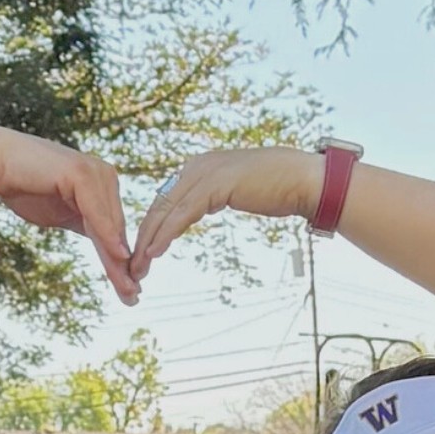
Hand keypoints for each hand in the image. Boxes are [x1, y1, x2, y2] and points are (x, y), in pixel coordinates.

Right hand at [0, 127, 140, 303]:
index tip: (130, 291)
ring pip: (110, 224)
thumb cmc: (24, 186)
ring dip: (118, 259)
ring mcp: (95, 172)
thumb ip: (86, 226)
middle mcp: (104, 176)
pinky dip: (106, 234)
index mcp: (103, 185)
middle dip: (124, 267)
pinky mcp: (80, 173)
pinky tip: (117, 255)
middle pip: (116, 230)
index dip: (121, 263)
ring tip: (127, 286)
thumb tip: (109, 250)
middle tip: (134, 297)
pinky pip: (96, 211)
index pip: (114, 231)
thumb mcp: (62, 214)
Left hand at [130, 141, 328, 280]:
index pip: (164, 200)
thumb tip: (201, 206)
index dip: (150, 228)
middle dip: (143, 238)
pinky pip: (182, 213)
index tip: (141, 254)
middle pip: (158, 205)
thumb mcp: (234, 190)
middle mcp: (195, 166)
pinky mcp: (215, 184)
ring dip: (149, 241)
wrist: (303, 180)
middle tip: (131, 267)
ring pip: (165, 211)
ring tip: (139, 266)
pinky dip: (166, 234)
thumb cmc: (276, 189)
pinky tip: (154, 252)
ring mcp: (204, 172)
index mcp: (197, 167)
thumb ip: (213, 195)